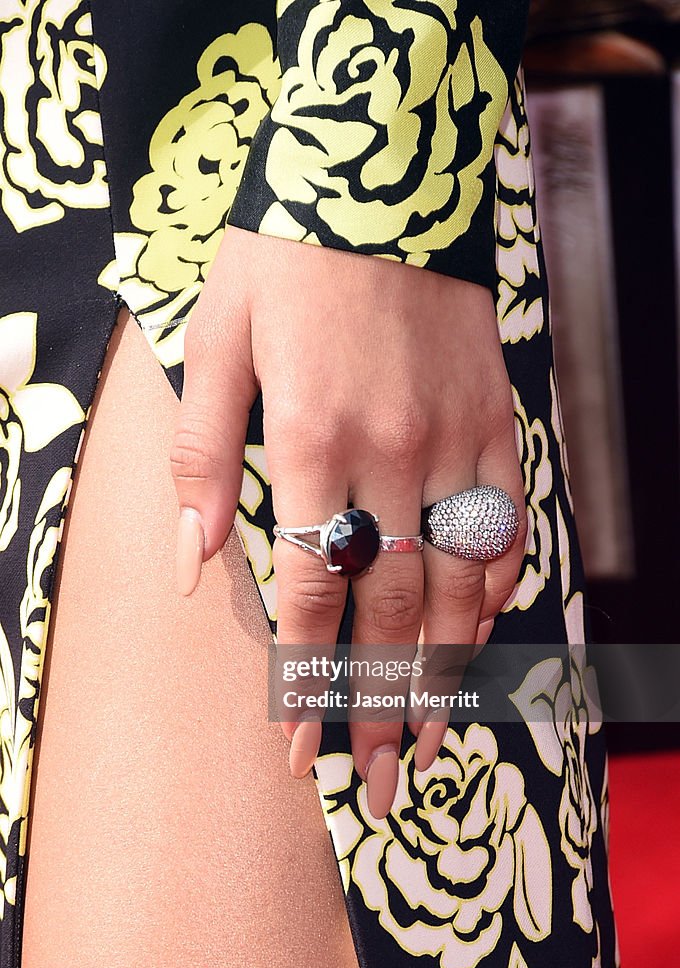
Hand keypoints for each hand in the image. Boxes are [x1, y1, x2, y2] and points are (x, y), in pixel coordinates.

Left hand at [171, 225, 526, 817]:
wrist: (378, 173)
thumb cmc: (285, 258)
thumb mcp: (214, 342)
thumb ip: (203, 458)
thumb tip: (194, 565)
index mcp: (309, 439)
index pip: (311, 591)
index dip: (303, 681)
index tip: (296, 748)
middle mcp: (391, 452)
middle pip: (388, 608)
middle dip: (375, 707)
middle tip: (373, 782)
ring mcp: (454, 438)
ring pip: (459, 580)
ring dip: (444, 669)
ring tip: (429, 740)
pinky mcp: (497, 417)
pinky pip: (509, 519)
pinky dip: (498, 585)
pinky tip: (480, 634)